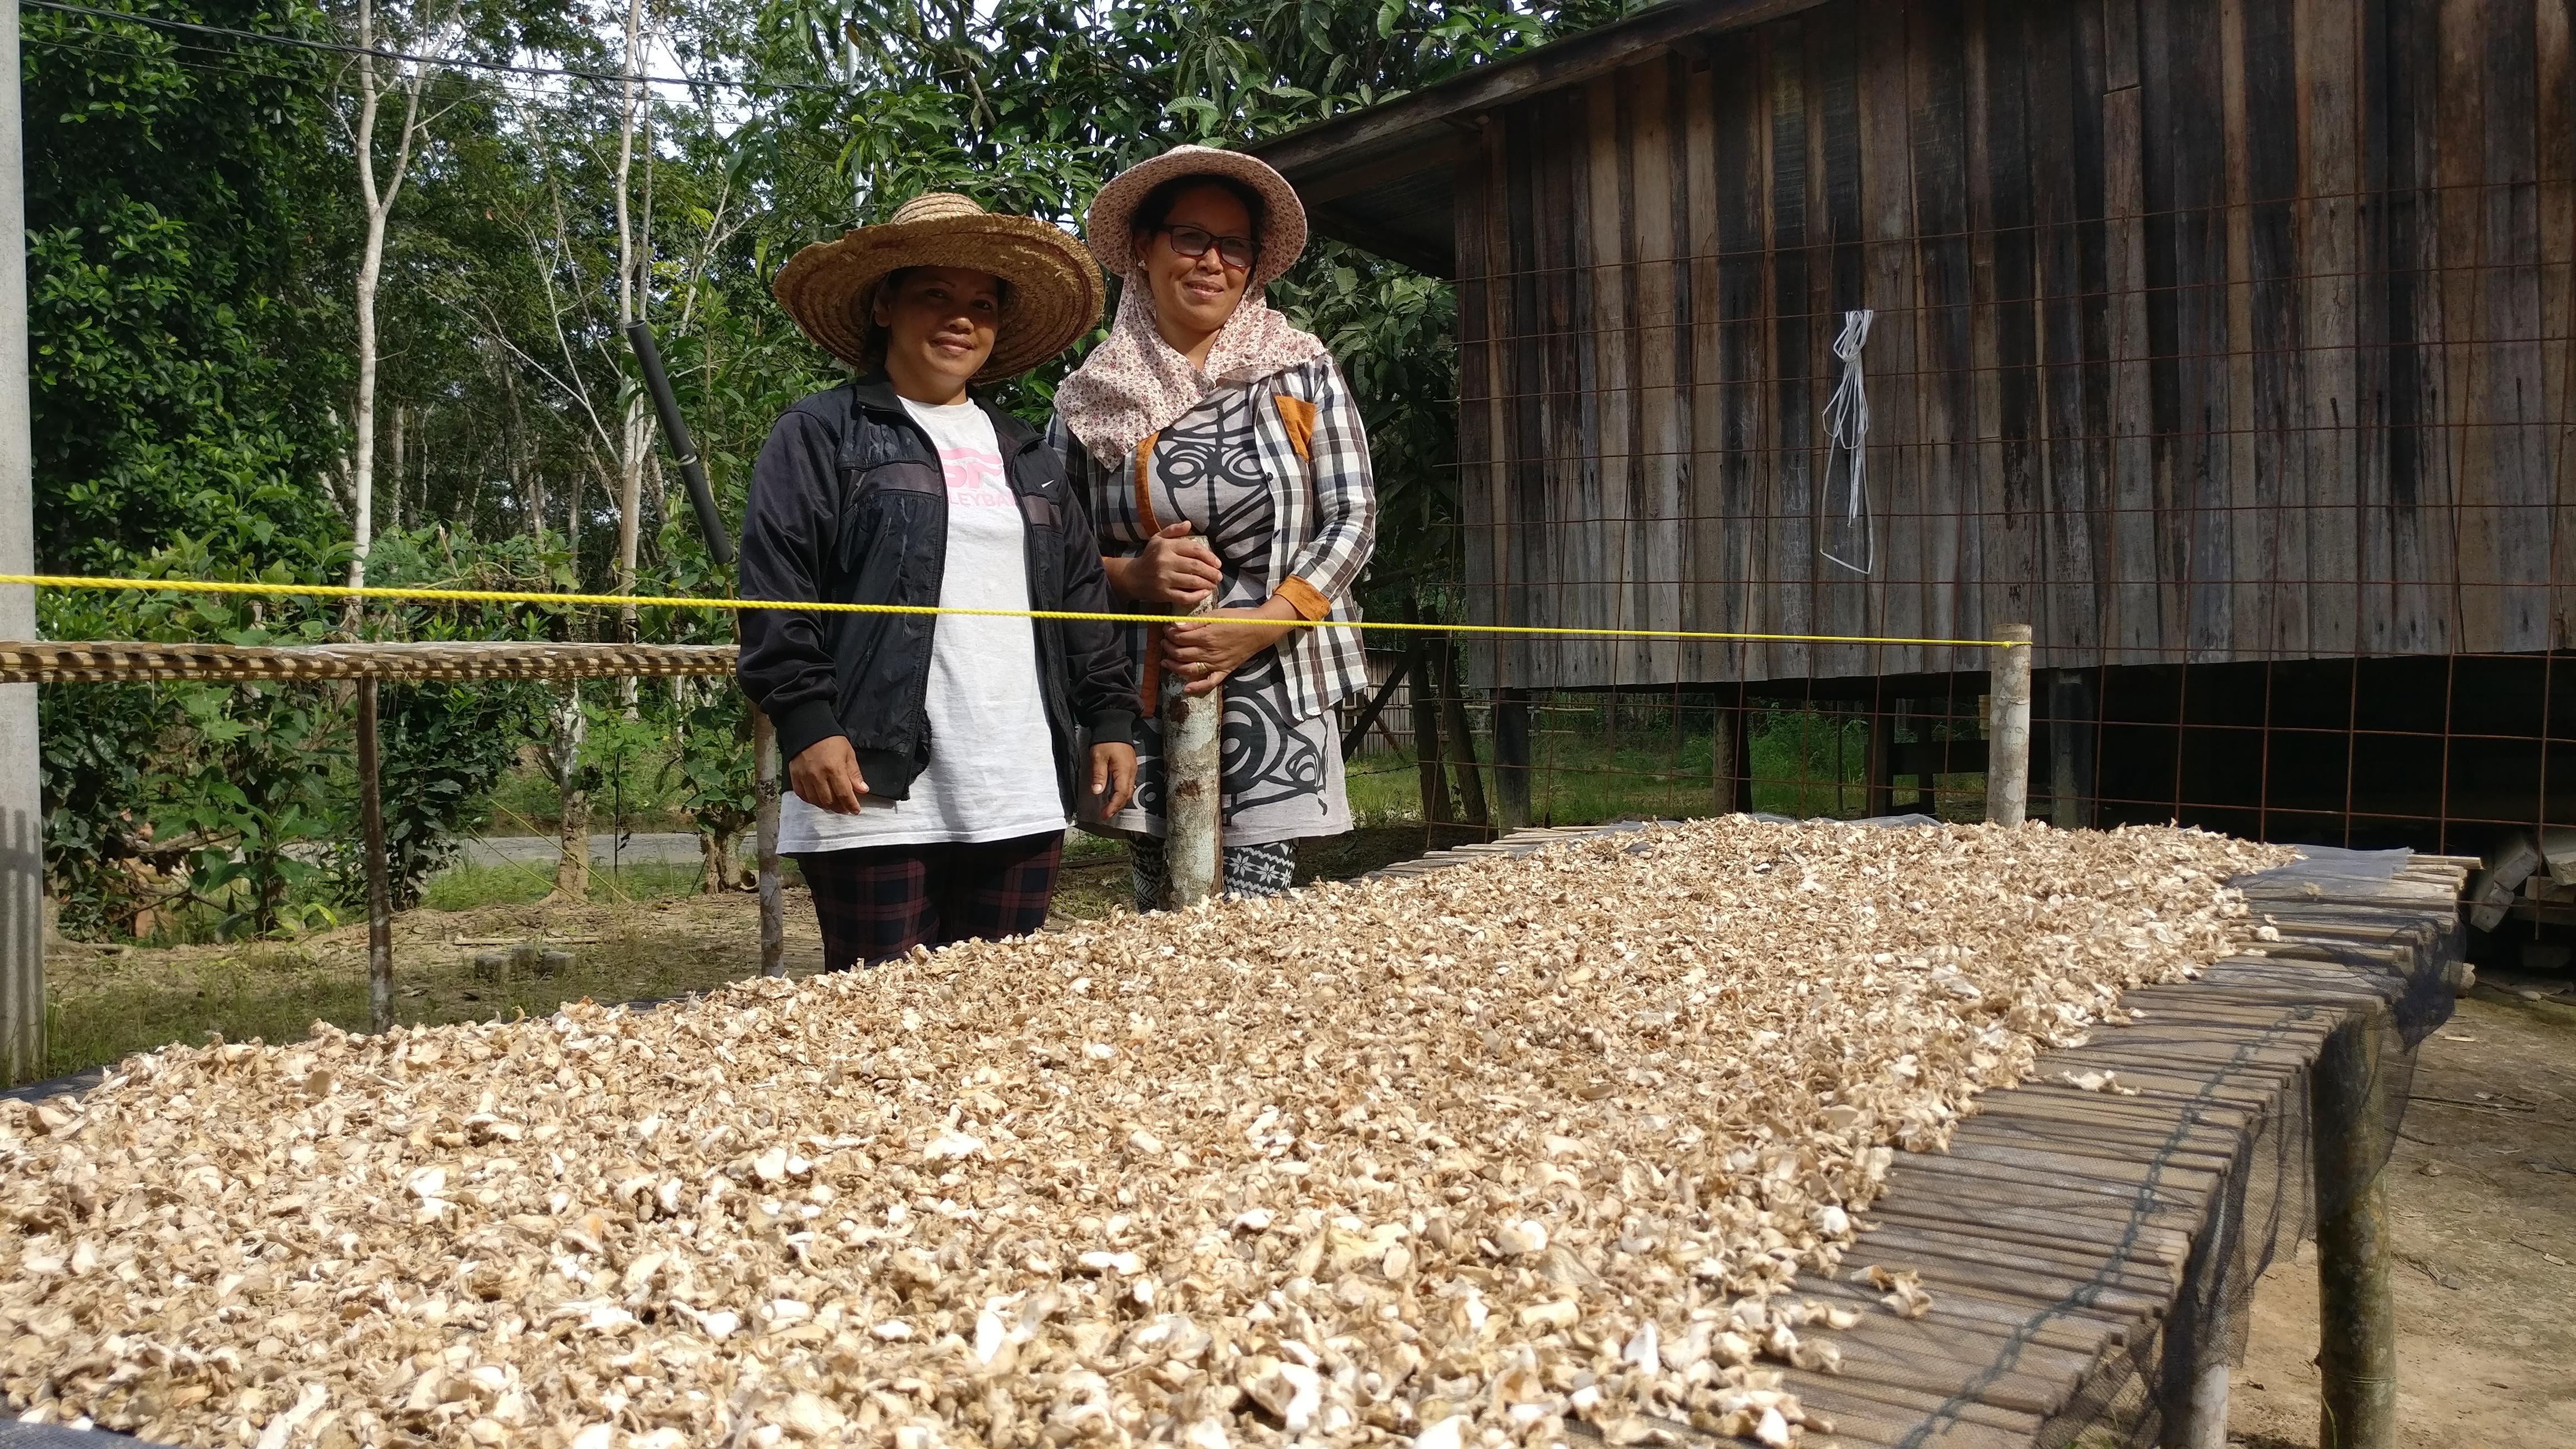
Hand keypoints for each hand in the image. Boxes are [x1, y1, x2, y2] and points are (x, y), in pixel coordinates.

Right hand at [788, 735, 869, 812]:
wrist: (807, 728)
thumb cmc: (831, 740)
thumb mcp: (848, 753)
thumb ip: (854, 774)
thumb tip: (863, 790)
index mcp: (834, 769)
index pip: (844, 794)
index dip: (851, 805)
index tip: (856, 810)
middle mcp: (818, 776)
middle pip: (829, 801)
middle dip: (839, 808)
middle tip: (845, 807)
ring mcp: (805, 777)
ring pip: (816, 801)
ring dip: (826, 806)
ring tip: (833, 804)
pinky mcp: (795, 777)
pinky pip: (802, 795)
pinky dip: (811, 800)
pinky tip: (818, 799)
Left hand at [1088, 742, 1137, 816]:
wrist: (1115, 725)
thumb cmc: (1105, 740)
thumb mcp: (1098, 757)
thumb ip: (1098, 775)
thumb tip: (1097, 792)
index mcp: (1124, 771)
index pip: (1121, 794)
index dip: (1113, 806)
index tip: (1104, 815)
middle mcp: (1131, 772)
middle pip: (1127, 795)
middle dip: (1117, 806)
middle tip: (1105, 814)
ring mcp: (1132, 769)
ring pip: (1129, 790)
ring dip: (1120, 801)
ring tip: (1109, 807)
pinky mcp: (1130, 767)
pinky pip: (1128, 784)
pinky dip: (1121, 793)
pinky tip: (1114, 795)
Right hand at [1111, 522, 1222, 607]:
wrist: (1132, 577)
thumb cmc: (1149, 556)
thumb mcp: (1158, 539)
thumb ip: (1173, 530)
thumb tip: (1188, 523)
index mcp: (1166, 546)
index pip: (1194, 549)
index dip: (1209, 556)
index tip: (1217, 563)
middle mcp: (1165, 562)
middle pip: (1196, 566)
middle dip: (1211, 572)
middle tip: (1218, 576)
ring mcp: (1164, 579)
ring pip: (1192, 581)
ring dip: (1207, 583)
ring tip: (1214, 584)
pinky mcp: (1163, 594)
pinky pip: (1185, 596)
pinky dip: (1197, 596)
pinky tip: (1205, 593)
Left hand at [1161, 601, 1299, 694]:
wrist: (1259, 630)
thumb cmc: (1237, 619)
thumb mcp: (1215, 614)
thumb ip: (1194, 622)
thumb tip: (1174, 626)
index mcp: (1205, 636)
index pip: (1179, 638)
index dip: (1169, 634)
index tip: (1166, 629)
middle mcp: (1208, 652)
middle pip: (1180, 654)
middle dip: (1168, 648)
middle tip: (1164, 642)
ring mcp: (1216, 664)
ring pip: (1188, 669)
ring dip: (1174, 666)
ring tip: (1166, 661)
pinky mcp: (1224, 671)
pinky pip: (1209, 683)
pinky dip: (1197, 687)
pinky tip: (1186, 688)